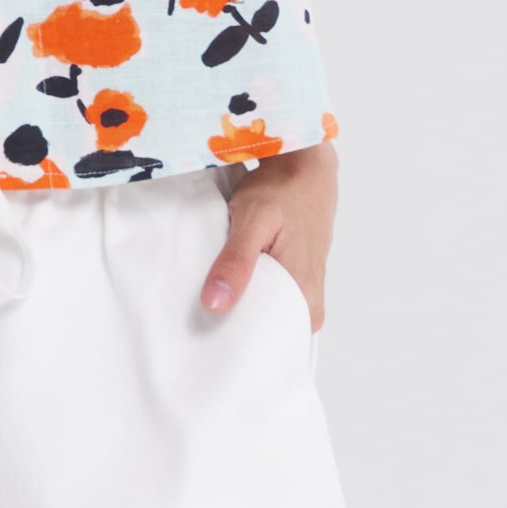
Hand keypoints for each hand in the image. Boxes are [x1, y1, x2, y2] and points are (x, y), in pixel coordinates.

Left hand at [201, 140, 337, 331]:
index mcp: (305, 298)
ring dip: (240, 303)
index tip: (207, 342)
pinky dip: (246, 286)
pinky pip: (267, 292)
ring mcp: (301, 287)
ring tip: (207, 300)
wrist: (302, 163)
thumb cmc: (283, 191)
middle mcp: (308, 300)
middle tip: (199, 322)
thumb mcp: (253, 220)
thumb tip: (214, 304)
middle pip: (267, 329)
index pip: (271, 343)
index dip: (238, 344)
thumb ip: (236, 261)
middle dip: (235, 326)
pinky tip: (224, 279)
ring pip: (265, 309)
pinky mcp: (293, 273)